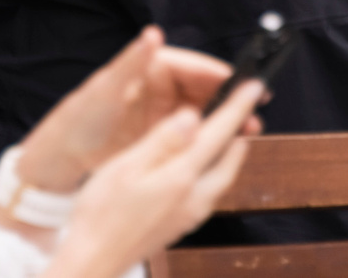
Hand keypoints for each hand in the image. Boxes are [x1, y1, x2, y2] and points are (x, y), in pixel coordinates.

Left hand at [16, 27, 234, 189]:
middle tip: (254, 110)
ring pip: (203, 110)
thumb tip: (152, 33)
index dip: (220, 73)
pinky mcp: (161, 133)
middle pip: (203, 87)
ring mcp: (161, 111)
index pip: (192, 65)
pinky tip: (225, 144)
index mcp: (149, 67)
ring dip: (224, 117)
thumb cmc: (80, 119)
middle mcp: (159, 85)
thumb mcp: (106, 90)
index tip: (243, 82)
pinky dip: (210, 135)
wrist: (62, 158)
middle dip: (229, 97)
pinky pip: (193, 130)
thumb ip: (132, 61)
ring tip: (247, 129)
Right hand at [44, 81, 261, 277]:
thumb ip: (163, 140)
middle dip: (238, 133)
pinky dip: (213, 173)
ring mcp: (189, 215)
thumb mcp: (127, 166)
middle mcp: (194, 198)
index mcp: (181, 177)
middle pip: (229, 160)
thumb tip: (193, 117)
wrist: (94, 262)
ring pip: (221, 178)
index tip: (253, 87)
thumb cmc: (102, 215)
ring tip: (228, 137)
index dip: (237, 107)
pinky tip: (199, 171)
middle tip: (243, 111)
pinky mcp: (180, 225)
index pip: (219, 134)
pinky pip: (209, 192)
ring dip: (228, 154)